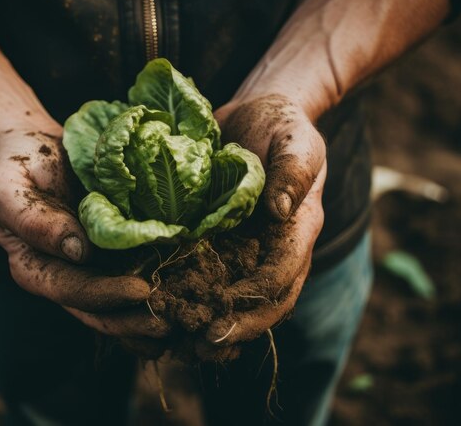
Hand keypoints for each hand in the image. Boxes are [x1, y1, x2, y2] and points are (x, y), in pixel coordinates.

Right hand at [0, 124, 168, 338]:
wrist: (30, 146)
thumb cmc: (14, 164)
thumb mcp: (7, 186)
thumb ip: (32, 220)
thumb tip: (77, 250)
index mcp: (34, 266)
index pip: (71, 290)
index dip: (106, 295)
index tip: (141, 291)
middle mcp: (63, 274)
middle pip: (98, 310)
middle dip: (134, 321)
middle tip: (172, 323)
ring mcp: (88, 266)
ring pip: (118, 305)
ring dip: (148, 317)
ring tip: (183, 320)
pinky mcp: (109, 252)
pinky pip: (132, 274)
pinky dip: (156, 289)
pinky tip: (182, 295)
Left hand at [202, 94, 325, 351]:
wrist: (257, 116)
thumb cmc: (281, 128)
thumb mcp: (295, 141)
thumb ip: (292, 172)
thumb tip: (278, 210)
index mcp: (296, 231)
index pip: (282, 277)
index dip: (255, 304)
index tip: (224, 323)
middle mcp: (272, 248)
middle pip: (260, 302)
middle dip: (233, 328)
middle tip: (199, 346)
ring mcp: (246, 247)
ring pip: (234, 298)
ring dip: (210, 322)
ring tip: (178, 342)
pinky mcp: (219, 239)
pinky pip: (209, 275)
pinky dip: (191, 296)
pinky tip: (164, 310)